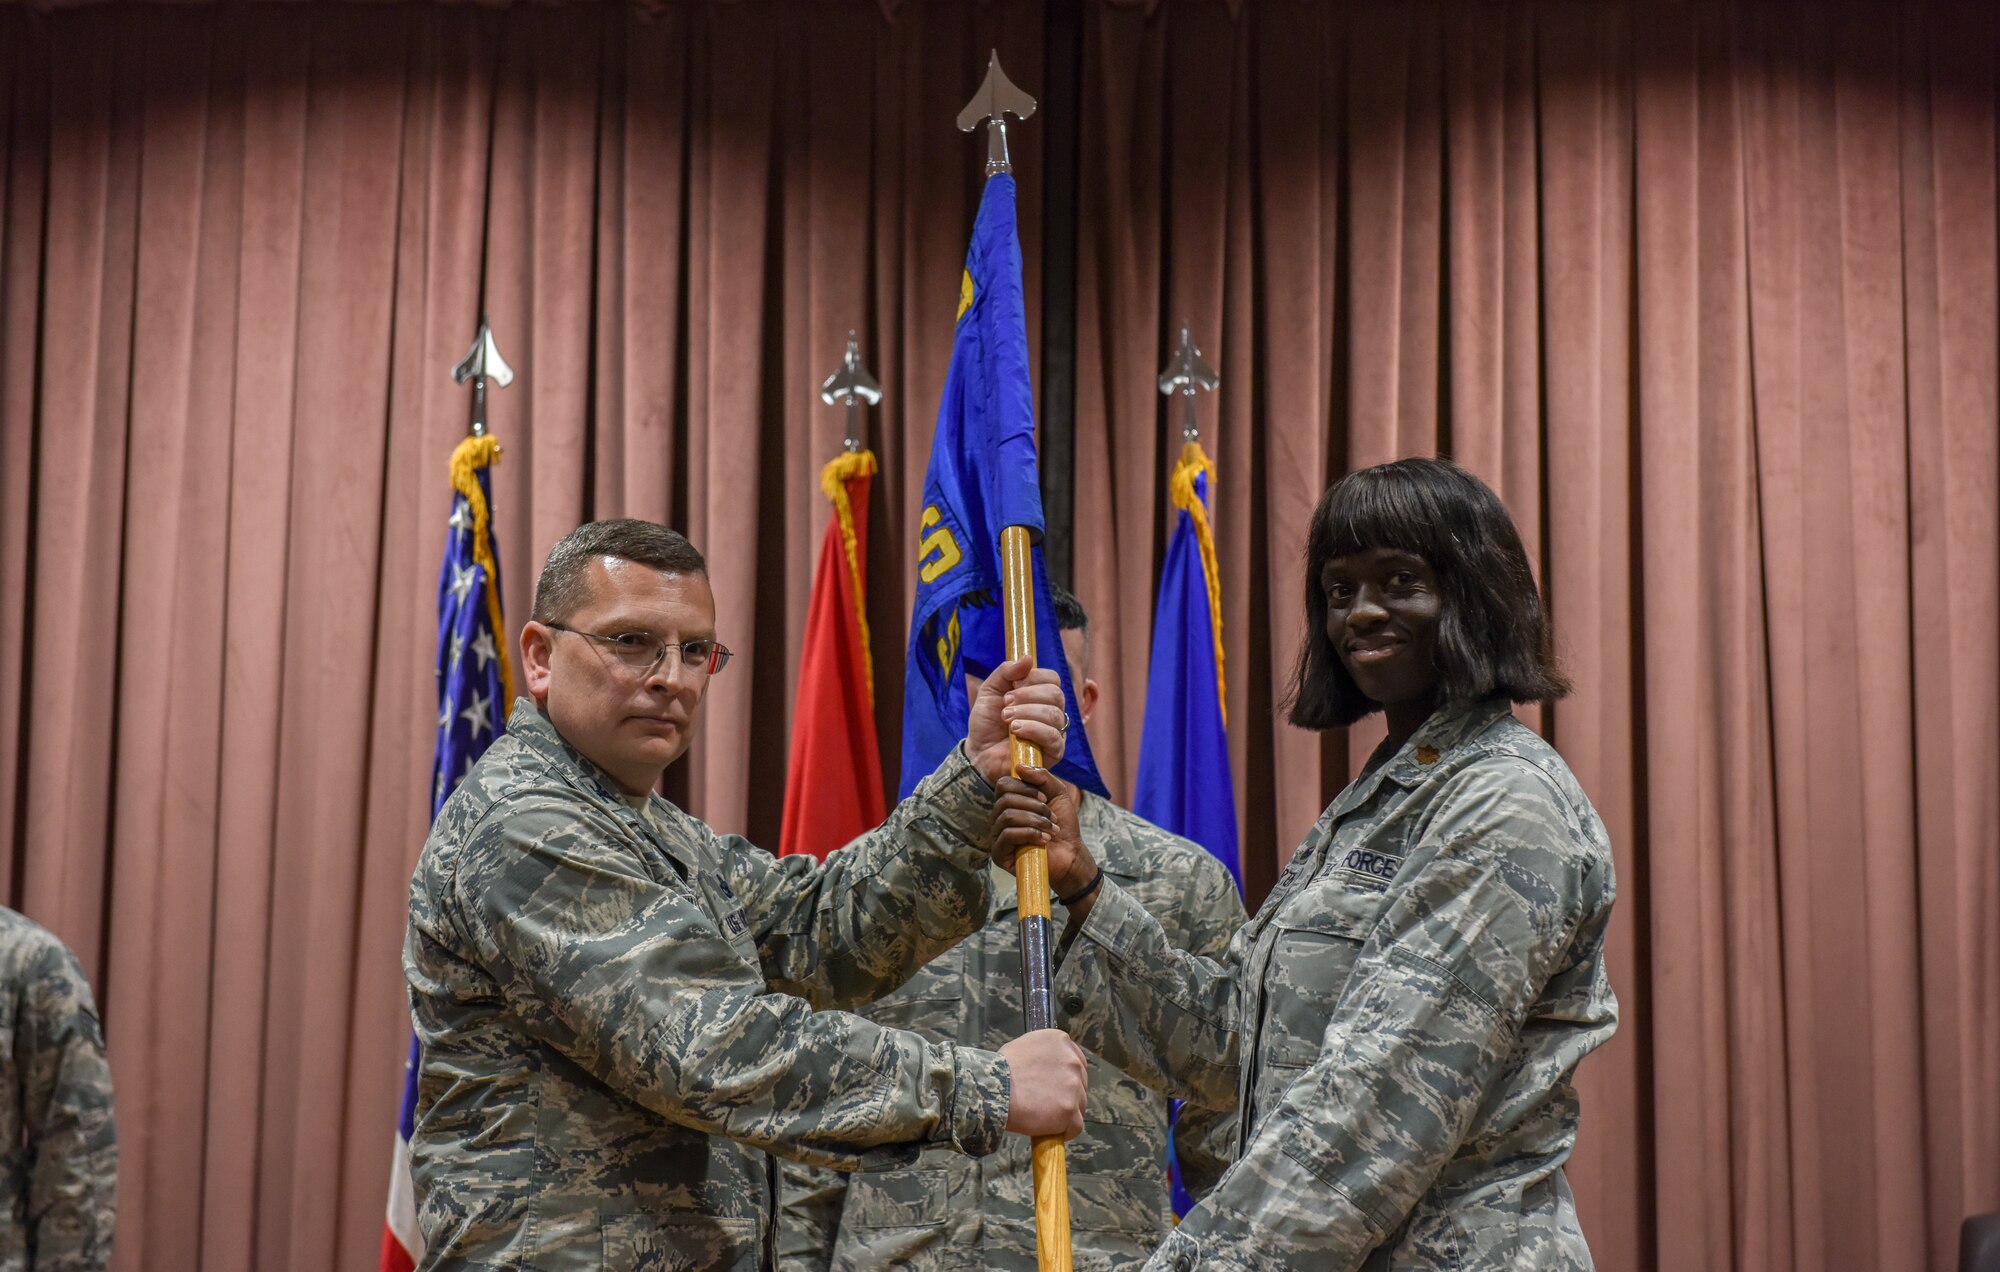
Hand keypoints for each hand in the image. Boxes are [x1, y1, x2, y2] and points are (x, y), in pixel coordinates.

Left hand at [967, 657, 1068, 785]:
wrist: (979, 752)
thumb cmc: (987, 722)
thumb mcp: (990, 690)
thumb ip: (1006, 672)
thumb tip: (1027, 658)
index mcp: (1040, 695)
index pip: (1052, 679)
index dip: (1034, 678)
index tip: (1012, 686)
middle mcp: (1052, 712)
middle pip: (1056, 694)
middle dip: (1028, 696)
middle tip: (1006, 704)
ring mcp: (1055, 732)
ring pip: (1054, 714)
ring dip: (1027, 712)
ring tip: (1006, 719)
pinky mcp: (1054, 752)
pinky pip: (1053, 736)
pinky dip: (1033, 729)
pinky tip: (1015, 731)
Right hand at [992, 767, 1097, 914]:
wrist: (1070, 854)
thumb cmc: (1062, 825)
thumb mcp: (1057, 793)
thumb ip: (1042, 777)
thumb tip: (1019, 767)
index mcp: (1010, 802)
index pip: (1003, 785)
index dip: (1024, 788)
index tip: (1044, 797)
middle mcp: (999, 817)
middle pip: (1005, 800)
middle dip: (1034, 807)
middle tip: (1052, 817)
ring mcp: (997, 836)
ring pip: (1007, 816)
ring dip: (1035, 821)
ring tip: (1051, 830)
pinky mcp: (998, 854)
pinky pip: (1007, 835)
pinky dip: (1029, 833)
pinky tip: (1044, 840)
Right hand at [998, 1028, 1088, 1139]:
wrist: (993, 1089)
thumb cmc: (1000, 1070)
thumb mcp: (1025, 1047)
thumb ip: (1044, 1055)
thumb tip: (1049, 1070)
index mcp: (1061, 1041)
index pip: (1077, 1061)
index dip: (1067, 1077)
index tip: (1057, 1088)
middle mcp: (1072, 1061)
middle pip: (1081, 1084)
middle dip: (1068, 1095)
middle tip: (1047, 1103)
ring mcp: (1073, 1086)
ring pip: (1080, 1105)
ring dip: (1066, 1113)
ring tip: (1044, 1117)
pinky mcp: (1070, 1109)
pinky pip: (1076, 1125)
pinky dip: (1065, 1131)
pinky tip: (1051, 1131)